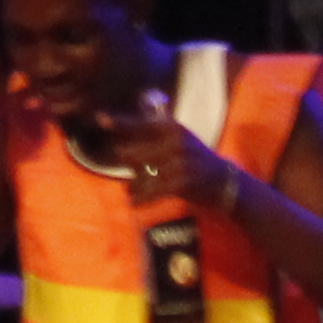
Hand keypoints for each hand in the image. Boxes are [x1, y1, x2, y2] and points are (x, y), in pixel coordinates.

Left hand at [96, 93, 229, 212]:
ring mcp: (182, 159)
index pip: (140, 124)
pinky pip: (155, 189)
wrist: (224, 181)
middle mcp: (176, 139)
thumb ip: (151, 141)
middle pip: (136, 152)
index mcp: (171, 127)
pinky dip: (143, 197)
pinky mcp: (185, 179)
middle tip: (129, 170)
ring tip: (131, 190)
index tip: (99, 119)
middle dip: (128, 163)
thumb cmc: (193, 161)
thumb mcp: (177, 141)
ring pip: (144, 174)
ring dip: (135, 185)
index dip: (119, 122)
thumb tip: (119, 148)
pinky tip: (134, 202)